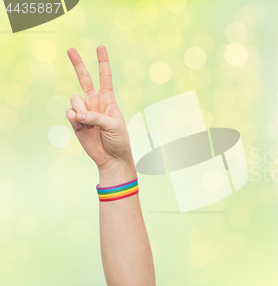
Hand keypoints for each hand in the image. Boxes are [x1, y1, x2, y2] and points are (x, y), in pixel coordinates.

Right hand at [65, 46, 133, 172]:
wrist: (111, 158)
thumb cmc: (119, 140)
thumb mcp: (113, 125)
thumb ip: (96, 117)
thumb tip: (77, 114)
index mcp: (108, 100)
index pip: (105, 77)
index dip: (103, 62)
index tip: (100, 47)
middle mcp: (95, 102)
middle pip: (84, 79)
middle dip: (78, 64)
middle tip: (70, 49)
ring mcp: (84, 111)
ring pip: (74, 98)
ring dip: (81, 109)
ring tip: (89, 122)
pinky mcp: (75, 122)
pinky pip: (69, 113)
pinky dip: (75, 119)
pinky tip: (83, 127)